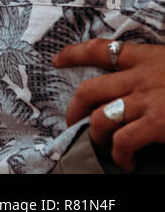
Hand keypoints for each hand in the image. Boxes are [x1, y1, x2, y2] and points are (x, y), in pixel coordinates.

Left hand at [56, 39, 164, 171]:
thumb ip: (158, 74)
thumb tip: (138, 89)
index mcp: (150, 58)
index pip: (102, 49)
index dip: (75, 54)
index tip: (57, 59)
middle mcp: (142, 76)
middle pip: (90, 90)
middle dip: (74, 108)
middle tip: (72, 122)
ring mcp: (148, 99)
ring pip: (100, 118)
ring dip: (96, 136)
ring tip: (102, 148)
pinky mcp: (157, 122)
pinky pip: (123, 141)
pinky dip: (119, 155)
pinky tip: (125, 162)